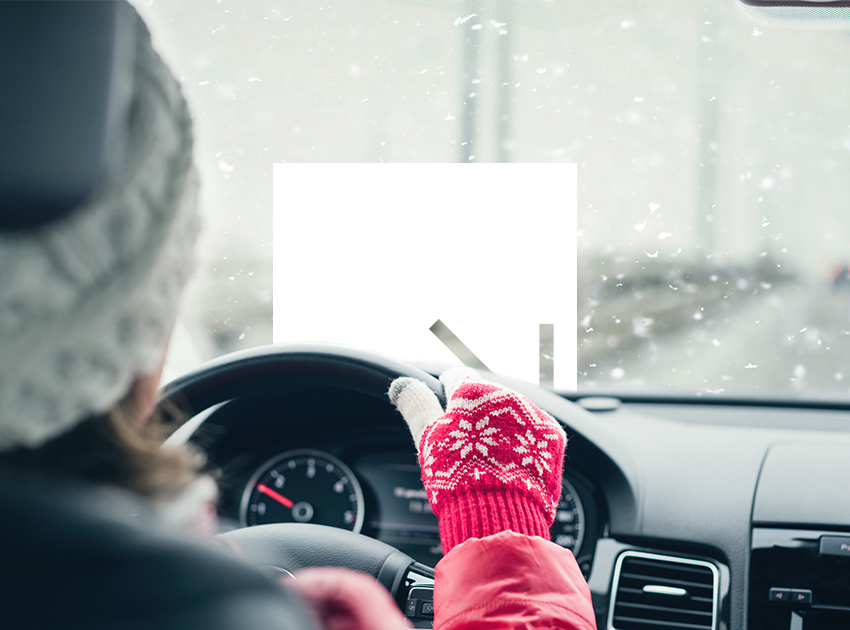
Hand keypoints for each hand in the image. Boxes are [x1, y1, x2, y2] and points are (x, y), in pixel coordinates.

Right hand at [388, 367, 565, 552]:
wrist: (500, 516)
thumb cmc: (457, 477)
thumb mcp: (428, 437)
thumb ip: (417, 405)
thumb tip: (401, 385)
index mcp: (474, 391)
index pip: (455, 378)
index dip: (445, 394)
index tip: (444, 409)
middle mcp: (508, 395)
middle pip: (486, 398)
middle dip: (476, 415)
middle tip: (465, 447)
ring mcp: (534, 415)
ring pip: (511, 414)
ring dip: (501, 428)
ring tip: (490, 460)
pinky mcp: (553, 437)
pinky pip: (534, 433)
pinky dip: (523, 444)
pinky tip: (511, 465)